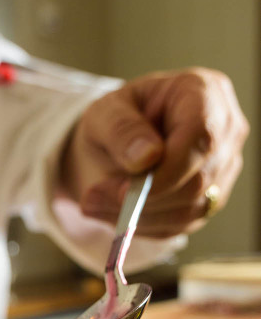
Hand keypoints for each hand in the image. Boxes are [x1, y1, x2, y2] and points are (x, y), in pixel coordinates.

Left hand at [60, 67, 248, 237]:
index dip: (166, 172)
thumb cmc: (116, 118)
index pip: (201, 138)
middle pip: (198, 180)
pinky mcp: (211, 199)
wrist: (118, 141)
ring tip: (94, 204)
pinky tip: (113, 213)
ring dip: (137, 216)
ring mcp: (223, 168)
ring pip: (190, 209)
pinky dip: (143, 225)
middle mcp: (225, 132)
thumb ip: (122, 129)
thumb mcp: (104, 112)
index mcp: (204, 93)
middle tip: (92, 199)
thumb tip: (147, 157)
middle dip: (143, 199)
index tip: (124, 192)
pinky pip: (181, 224)